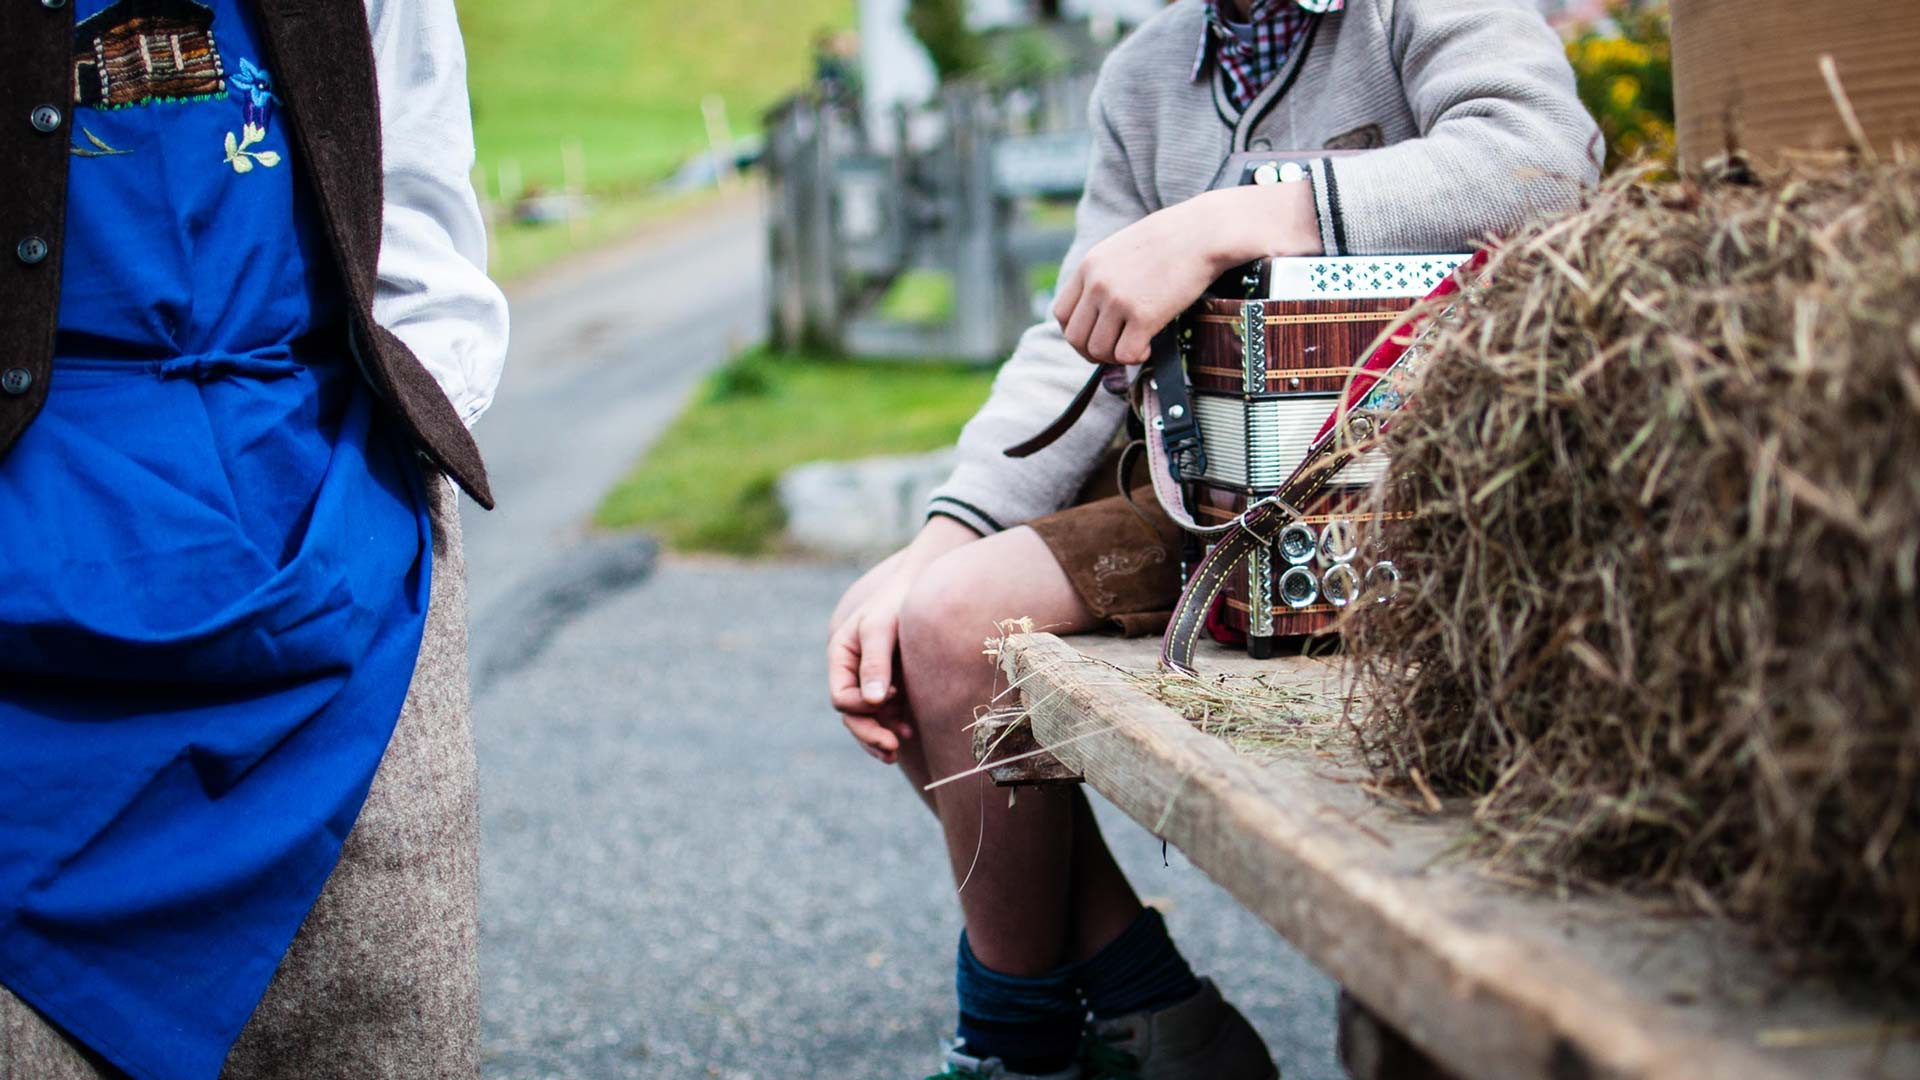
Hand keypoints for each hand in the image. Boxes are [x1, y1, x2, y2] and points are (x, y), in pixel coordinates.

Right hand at [826, 518, 976, 762]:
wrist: (925, 589)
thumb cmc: (896, 603)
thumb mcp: (881, 628)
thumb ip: (875, 662)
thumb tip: (874, 702)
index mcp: (841, 657)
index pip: (842, 697)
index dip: (861, 705)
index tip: (890, 696)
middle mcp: (852, 672)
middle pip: (852, 715)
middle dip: (869, 733)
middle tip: (891, 749)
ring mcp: (872, 681)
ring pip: (868, 719)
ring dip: (881, 736)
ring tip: (897, 751)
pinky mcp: (892, 685)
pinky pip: (887, 715)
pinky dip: (895, 726)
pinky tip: (910, 733)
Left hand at [1052, 181, 1322, 364]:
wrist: (1204, 231)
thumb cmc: (1172, 237)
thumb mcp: (1123, 247)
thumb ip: (1105, 275)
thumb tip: (1102, 309)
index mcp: (1089, 265)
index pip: (1061, 313)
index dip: (1077, 332)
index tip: (1095, 336)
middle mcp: (1097, 283)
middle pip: (1075, 338)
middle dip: (1093, 351)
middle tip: (1115, 350)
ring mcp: (1118, 300)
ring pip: (1098, 350)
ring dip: (1116, 356)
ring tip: (1136, 346)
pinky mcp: (1144, 316)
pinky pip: (1126, 354)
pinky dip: (1136, 357)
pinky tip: (1150, 345)